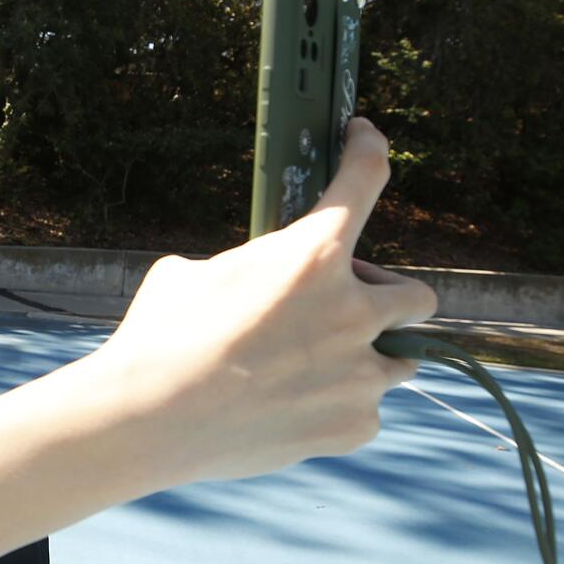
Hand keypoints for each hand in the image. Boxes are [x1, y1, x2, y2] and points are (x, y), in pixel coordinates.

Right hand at [96, 118, 436, 489]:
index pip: (364, 180)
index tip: (366, 137)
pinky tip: (294, 407)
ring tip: (316, 367)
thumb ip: (248, 269)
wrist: (147, 420)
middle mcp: (351, 311)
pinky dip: (340, 406)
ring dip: (369, 357)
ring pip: (399, 362)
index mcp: (311, 256)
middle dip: (384, 299)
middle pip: (417, 297)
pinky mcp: (352, 426)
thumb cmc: (160, 338)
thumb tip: (253, 284)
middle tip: (342, 306)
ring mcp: (359, 375)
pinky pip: (366, 411)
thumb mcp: (195, 275)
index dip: (368, 149)